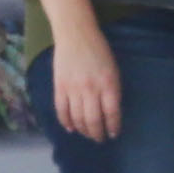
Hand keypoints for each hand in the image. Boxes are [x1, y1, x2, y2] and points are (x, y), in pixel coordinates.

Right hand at [52, 24, 121, 141]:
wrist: (75, 34)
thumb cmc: (98, 50)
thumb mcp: (113, 70)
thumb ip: (112, 91)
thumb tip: (109, 113)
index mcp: (108, 84)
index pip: (112, 113)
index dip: (113, 127)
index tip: (113, 134)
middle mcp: (91, 89)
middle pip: (93, 120)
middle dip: (97, 134)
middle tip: (99, 138)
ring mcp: (73, 89)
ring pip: (78, 119)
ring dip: (83, 130)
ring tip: (87, 134)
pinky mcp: (59, 87)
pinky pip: (62, 110)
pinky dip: (66, 122)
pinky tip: (71, 128)